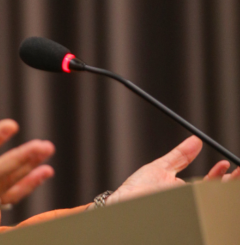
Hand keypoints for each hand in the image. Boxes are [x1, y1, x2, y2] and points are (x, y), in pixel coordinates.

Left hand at [109, 136, 239, 205]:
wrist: (124, 202)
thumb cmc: (138, 189)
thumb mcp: (161, 167)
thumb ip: (180, 155)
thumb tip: (196, 140)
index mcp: (185, 190)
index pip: (210, 183)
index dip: (221, 174)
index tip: (226, 163)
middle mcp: (189, 199)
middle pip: (218, 192)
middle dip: (232, 181)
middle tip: (239, 171)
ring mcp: (188, 206)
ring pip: (213, 199)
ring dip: (225, 187)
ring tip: (232, 176)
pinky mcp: (186, 212)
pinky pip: (202, 206)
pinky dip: (210, 195)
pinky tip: (213, 186)